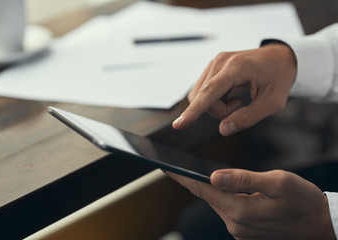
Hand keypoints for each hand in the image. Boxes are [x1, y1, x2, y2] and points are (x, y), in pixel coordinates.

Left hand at [167, 169, 334, 239]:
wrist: (322, 225)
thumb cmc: (304, 201)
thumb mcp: (277, 182)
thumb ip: (244, 179)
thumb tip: (214, 176)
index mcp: (240, 210)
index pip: (202, 189)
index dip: (181, 176)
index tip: (164, 166)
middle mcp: (235, 223)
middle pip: (207, 195)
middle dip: (192, 179)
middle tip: (177, 164)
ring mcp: (239, 228)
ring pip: (217, 201)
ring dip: (209, 187)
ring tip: (196, 171)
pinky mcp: (245, 229)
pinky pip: (227, 208)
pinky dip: (222, 195)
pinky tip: (221, 185)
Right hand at [172, 44, 296, 135]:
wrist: (281, 58)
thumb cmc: (279, 77)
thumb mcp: (272, 103)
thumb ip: (248, 117)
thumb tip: (223, 129)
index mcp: (236, 67)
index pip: (209, 92)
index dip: (193, 111)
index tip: (178, 125)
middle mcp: (220, 62)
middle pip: (202, 98)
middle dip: (218, 111)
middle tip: (239, 107)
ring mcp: (214, 63)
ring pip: (200, 96)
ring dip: (216, 106)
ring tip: (237, 100)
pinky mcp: (212, 67)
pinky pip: (203, 91)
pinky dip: (215, 100)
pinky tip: (231, 94)